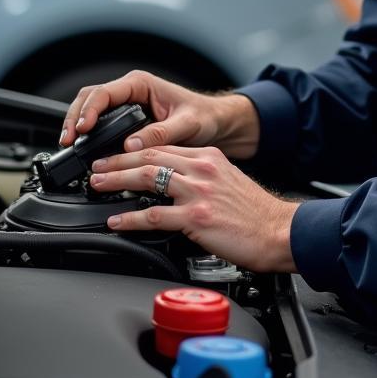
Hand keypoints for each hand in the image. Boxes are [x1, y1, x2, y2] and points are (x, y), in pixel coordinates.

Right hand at [59, 70, 259, 159]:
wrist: (214, 122)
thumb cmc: (204, 117)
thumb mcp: (187, 124)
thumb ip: (161, 134)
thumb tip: (131, 145)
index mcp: (141, 84)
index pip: (105, 92)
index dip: (89, 110)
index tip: (82, 129)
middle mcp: (130, 91)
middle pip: (90, 98)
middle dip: (74, 117)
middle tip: (67, 140)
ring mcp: (126, 104)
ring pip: (90, 109)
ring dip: (76, 125)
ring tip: (69, 145)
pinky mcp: (125, 120)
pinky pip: (99, 122)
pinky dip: (88, 133)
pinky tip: (83, 148)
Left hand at [90, 144, 298, 272]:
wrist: (279, 231)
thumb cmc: (256, 213)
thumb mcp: (228, 180)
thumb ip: (202, 176)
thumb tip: (175, 182)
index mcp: (209, 157)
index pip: (163, 146)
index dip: (135, 149)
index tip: (117, 154)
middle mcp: (201, 169)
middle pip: (149, 156)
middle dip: (118, 160)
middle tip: (97, 166)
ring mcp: (198, 192)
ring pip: (147, 179)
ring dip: (117, 181)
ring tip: (98, 185)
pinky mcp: (196, 218)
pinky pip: (153, 215)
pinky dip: (130, 218)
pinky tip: (116, 220)